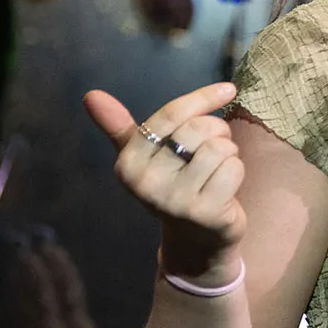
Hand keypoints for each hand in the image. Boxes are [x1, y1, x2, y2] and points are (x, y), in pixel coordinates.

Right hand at [85, 83, 244, 282]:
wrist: (195, 239)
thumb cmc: (172, 184)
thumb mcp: (143, 156)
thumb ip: (119, 126)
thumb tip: (91, 95)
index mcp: (128, 163)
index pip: (170, 116)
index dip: (202, 98)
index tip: (228, 89)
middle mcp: (146, 183)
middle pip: (198, 129)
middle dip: (217, 132)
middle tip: (213, 149)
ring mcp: (175, 200)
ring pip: (220, 148)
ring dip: (228, 154)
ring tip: (216, 170)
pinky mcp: (204, 212)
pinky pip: (234, 169)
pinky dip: (237, 172)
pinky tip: (225, 187)